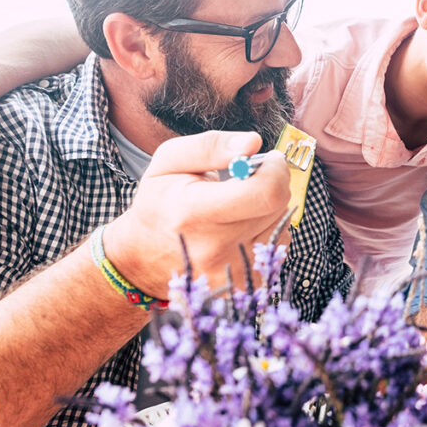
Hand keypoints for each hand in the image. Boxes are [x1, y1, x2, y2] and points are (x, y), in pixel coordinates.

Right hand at [105, 130, 292, 295]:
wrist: (144, 258)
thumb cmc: (159, 203)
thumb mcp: (169, 161)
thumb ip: (211, 146)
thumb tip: (253, 143)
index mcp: (193, 213)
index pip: (265, 192)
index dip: (275, 169)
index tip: (267, 159)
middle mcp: (214, 248)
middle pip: (277, 205)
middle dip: (272, 182)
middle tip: (251, 178)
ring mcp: (232, 271)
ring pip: (281, 222)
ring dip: (269, 206)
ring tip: (239, 205)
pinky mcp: (247, 284)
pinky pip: (278, 244)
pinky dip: (267, 228)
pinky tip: (242, 226)